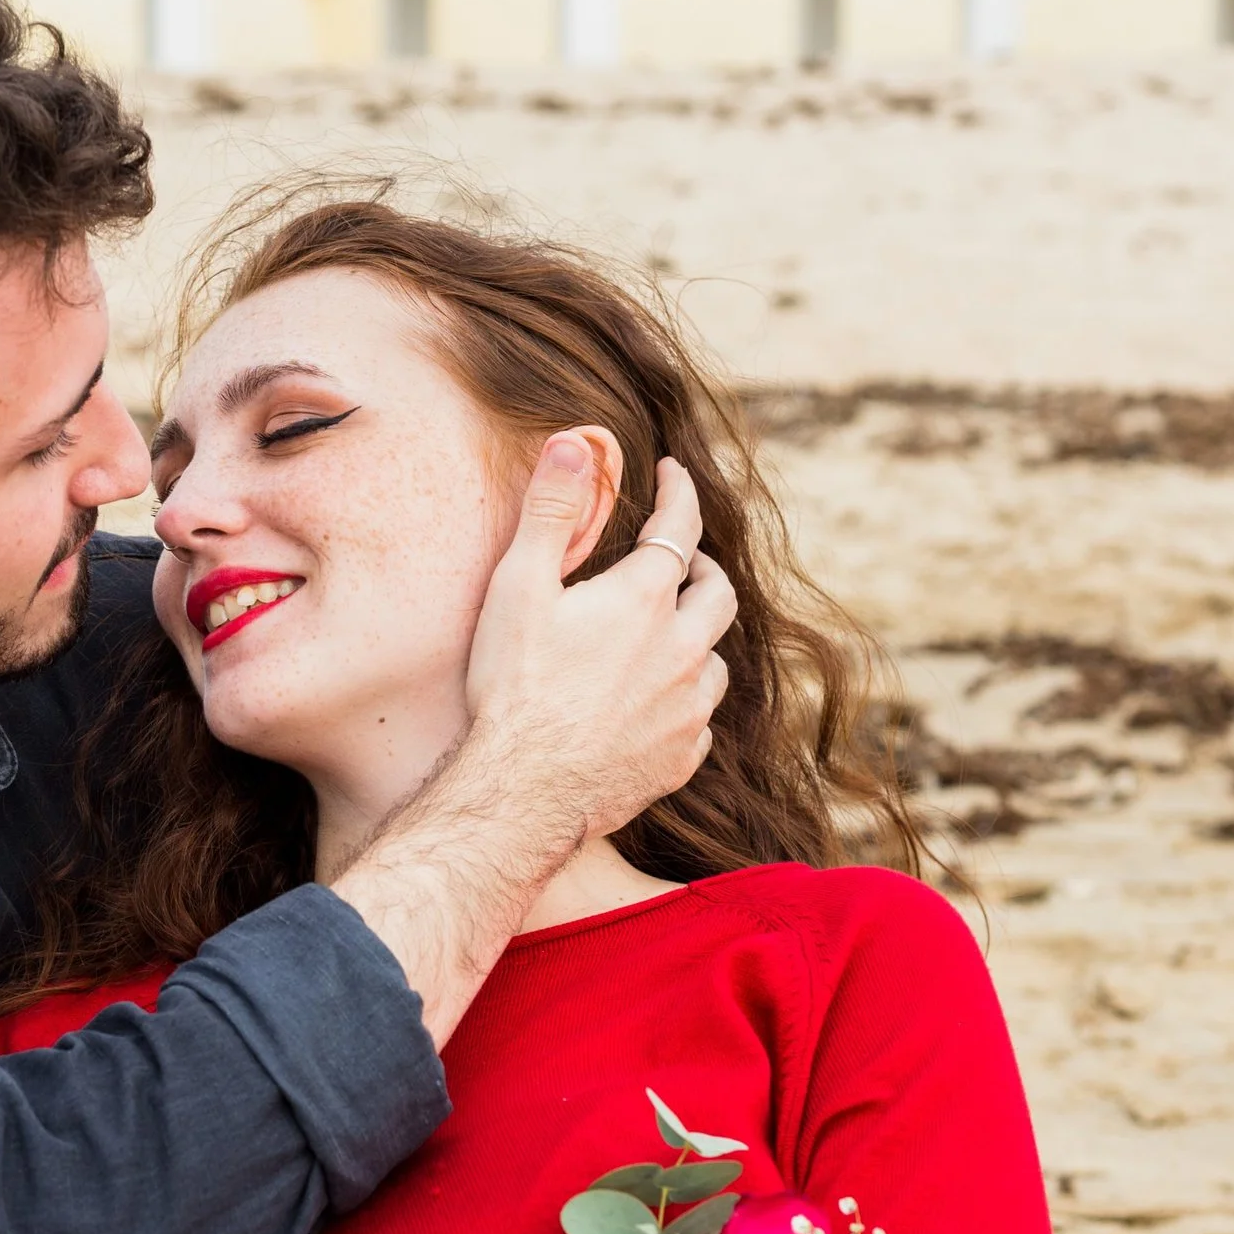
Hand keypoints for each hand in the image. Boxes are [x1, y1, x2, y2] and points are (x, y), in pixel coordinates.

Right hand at [462, 436, 734, 849]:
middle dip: (703, 569)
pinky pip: (698, 723)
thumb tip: (577, 441)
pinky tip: (659, 709)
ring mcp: (687, 709)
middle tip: (682, 564)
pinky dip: (684, 705)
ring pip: (716, 663)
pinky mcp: (678, 759)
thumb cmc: (514, 688)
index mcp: (645, 600)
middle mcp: (683, 650)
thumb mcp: (519, 587)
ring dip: (698, 642)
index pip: (680, 526)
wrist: (523, 791)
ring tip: (669, 642)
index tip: (672, 475)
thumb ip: (552, 511)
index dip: (678, 493)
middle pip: (718, 594)